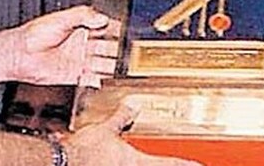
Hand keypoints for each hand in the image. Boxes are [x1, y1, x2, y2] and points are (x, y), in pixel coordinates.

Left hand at [8, 5, 119, 87]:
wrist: (19, 55)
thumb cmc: (34, 35)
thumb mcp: (60, 18)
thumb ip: (82, 16)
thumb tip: (102, 18)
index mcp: (82, 29)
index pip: (105, 29)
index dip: (116, 31)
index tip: (127, 33)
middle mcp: (83, 46)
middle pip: (108, 48)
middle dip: (119, 50)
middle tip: (129, 52)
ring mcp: (80, 61)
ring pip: (103, 64)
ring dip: (113, 66)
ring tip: (123, 67)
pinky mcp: (75, 76)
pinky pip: (92, 80)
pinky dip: (100, 81)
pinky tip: (107, 79)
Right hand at [62, 105, 201, 165]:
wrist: (62, 163)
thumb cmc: (82, 151)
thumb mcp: (104, 129)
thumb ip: (120, 117)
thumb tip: (131, 105)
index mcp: (136, 161)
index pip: (170, 162)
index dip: (188, 164)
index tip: (201, 165)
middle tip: (189, 165)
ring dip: (153, 164)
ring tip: (161, 162)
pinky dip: (135, 164)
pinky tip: (122, 161)